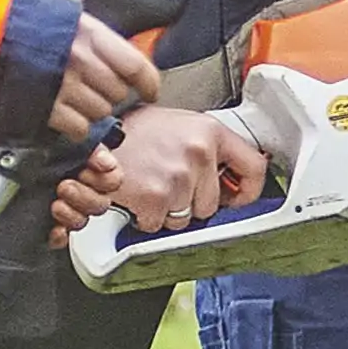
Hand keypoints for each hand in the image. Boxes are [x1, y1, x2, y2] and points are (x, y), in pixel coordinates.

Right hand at [49, 15, 158, 138]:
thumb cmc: (23, 25)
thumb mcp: (69, 19)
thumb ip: (99, 39)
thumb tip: (125, 59)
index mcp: (90, 35)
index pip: (136, 66)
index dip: (149, 83)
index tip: (151, 92)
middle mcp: (82, 61)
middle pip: (118, 92)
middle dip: (109, 93)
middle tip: (92, 86)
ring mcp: (65, 87)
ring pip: (100, 112)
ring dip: (92, 109)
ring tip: (71, 96)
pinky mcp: (48, 109)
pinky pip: (80, 129)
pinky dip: (76, 126)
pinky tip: (63, 112)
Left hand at [50, 141, 119, 245]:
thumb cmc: (17, 154)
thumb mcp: (53, 142)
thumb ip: (79, 146)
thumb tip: (100, 155)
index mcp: (80, 166)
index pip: (110, 174)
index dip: (107, 171)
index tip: (96, 165)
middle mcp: (75, 188)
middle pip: (102, 200)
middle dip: (86, 194)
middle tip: (66, 185)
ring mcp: (63, 210)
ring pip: (85, 219)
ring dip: (74, 213)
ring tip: (57, 205)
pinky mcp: (48, 229)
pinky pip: (63, 238)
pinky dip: (60, 235)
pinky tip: (53, 229)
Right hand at [101, 107, 268, 233]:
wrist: (93, 135)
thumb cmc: (130, 130)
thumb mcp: (178, 124)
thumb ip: (206, 146)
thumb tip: (227, 172)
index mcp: (210, 131)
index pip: (254, 167)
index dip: (249, 190)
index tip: (239, 198)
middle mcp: (199, 153)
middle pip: (211, 203)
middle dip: (191, 203)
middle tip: (167, 185)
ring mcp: (179, 177)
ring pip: (185, 218)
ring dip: (167, 210)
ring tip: (149, 184)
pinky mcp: (156, 198)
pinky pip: (158, 223)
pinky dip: (145, 216)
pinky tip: (136, 193)